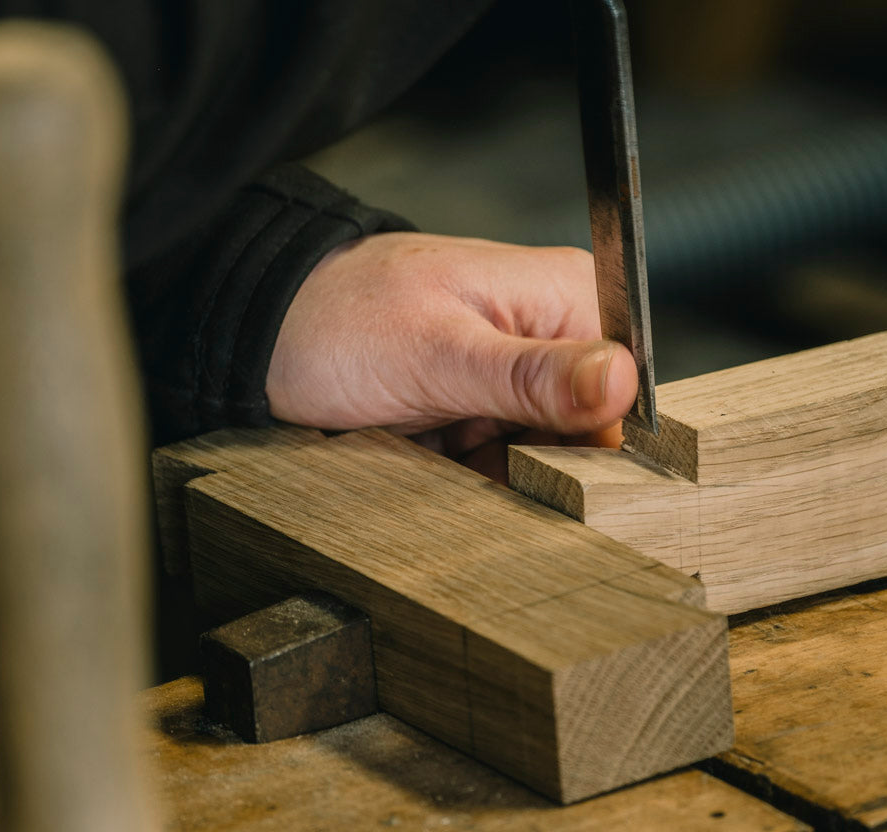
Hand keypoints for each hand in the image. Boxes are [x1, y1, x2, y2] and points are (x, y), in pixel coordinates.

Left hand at [265, 232, 637, 477]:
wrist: (261, 335)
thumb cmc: (337, 319)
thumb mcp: (437, 353)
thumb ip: (531, 375)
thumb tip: (621, 381)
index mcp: (562, 296)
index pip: (625, 392)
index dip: (600, 446)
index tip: (555, 479)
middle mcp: (548, 334)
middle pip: (587, 433)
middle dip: (541, 468)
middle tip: (474, 463)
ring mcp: (513, 377)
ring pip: (544, 457)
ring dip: (502, 478)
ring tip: (444, 457)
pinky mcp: (480, 408)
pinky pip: (503, 463)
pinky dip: (474, 479)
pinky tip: (437, 465)